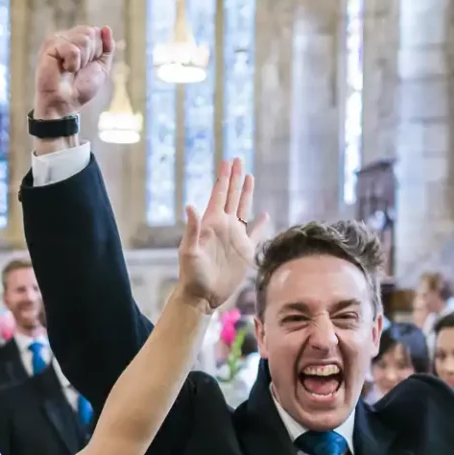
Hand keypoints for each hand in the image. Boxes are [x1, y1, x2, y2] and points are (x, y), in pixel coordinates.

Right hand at [33, 25, 113, 121]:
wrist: (66, 104)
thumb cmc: (80, 89)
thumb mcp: (101, 67)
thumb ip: (107, 48)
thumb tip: (106, 28)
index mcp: (76, 39)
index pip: (94, 32)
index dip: (96, 51)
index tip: (86, 66)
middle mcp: (65, 37)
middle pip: (90, 33)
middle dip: (90, 55)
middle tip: (77, 69)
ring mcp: (56, 40)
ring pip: (83, 39)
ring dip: (82, 61)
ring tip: (70, 70)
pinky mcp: (49, 47)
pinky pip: (72, 49)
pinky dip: (73, 64)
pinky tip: (63, 70)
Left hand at [179, 160, 271, 308]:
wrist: (203, 296)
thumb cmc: (192, 274)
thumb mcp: (189, 251)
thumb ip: (192, 229)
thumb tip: (190, 205)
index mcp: (212, 223)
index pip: (219, 195)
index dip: (224, 178)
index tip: (228, 161)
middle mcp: (224, 226)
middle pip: (232, 196)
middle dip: (235, 178)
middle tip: (238, 159)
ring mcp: (235, 237)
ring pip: (243, 209)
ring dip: (246, 193)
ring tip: (249, 177)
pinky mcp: (244, 251)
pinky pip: (255, 233)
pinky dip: (260, 224)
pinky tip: (264, 214)